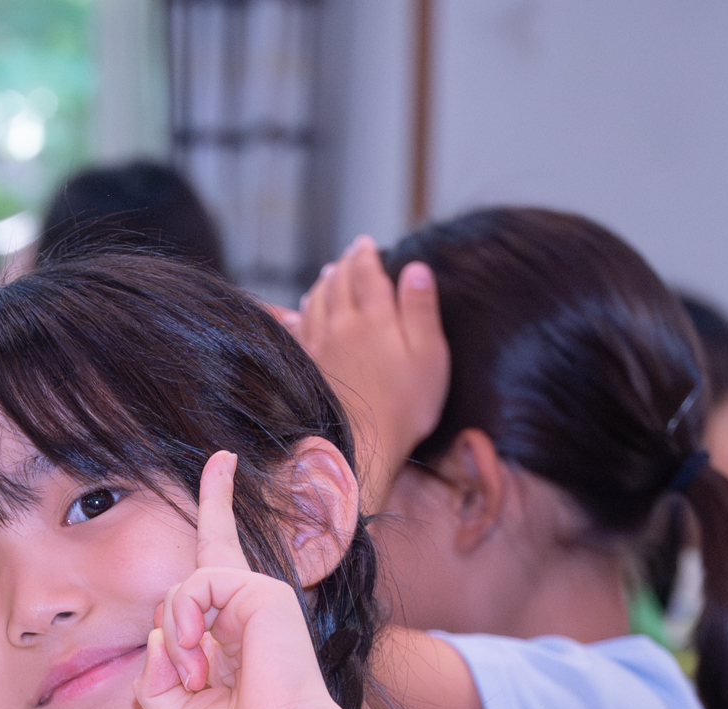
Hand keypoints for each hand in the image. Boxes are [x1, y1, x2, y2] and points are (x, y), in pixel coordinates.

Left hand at [137, 453, 353, 708]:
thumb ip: (156, 669)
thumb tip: (163, 629)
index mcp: (233, 635)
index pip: (215, 567)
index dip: (218, 511)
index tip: (223, 462)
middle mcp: (248, 610)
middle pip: (217, 538)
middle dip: (216, 496)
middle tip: (211, 537)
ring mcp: (259, 598)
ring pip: (185, 585)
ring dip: (178, 637)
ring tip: (197, 674)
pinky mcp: (265, 594)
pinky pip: (197, 583)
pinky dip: (188, 617)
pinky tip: (198, 649)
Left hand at [296, 237, 447, 509]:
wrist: (361, 446)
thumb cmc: (406, 406)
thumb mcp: (430, 356)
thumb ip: (422, 309)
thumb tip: (416, 268)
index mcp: (374, 318)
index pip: (366, 273)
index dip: (366, 254)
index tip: (365, 243)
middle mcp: (341, 325)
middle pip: (337, 282)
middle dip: (344, 264)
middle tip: (349, 255)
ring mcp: (318, 346)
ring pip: (314, 302)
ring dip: (322, 284)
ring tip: (327, 276)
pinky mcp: (305, 368)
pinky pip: (297, 329)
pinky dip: (300, 313)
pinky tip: (299, 313)